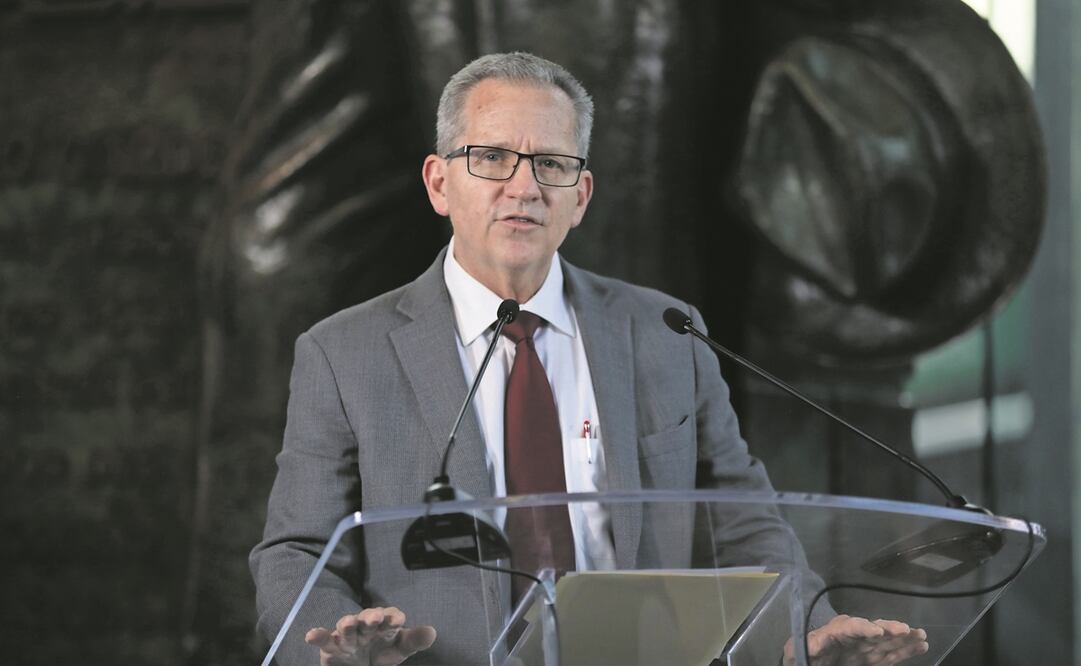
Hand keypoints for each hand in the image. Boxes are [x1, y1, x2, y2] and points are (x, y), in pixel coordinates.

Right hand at [305, 607, 436, 665]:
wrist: (360, 663)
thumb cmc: (382, 651)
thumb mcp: (399, 648)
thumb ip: (414, 641)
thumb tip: (432, 632)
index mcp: (385, 624)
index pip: (391, 617)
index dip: (394, 618)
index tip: (398, 619)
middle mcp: (366, 626)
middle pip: (368, 618)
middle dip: (371, 617)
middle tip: (375, 617)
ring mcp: (348, 635)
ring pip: (346, 626)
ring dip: (347, 624)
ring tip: (349, 623)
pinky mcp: (331, 646)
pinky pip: (324, 639)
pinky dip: (318, 635)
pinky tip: (311, 634)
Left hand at [783, 614, 928, 664]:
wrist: (808, 662)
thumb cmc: (801, 656)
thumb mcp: (797, 651)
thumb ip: (807, 647)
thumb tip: (814, 644)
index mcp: (831, 633)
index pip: (848, 627)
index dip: (863, 628)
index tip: (876, 631)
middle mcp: (850, 638)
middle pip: (871, 630)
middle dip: (889, 629)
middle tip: (907, 629)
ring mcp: (863, 648)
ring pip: (885, 641)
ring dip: (903, 638)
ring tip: (921, 635)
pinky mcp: (871, 660)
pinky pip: (890, 654)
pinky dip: (905, 650)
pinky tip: (921, 645)